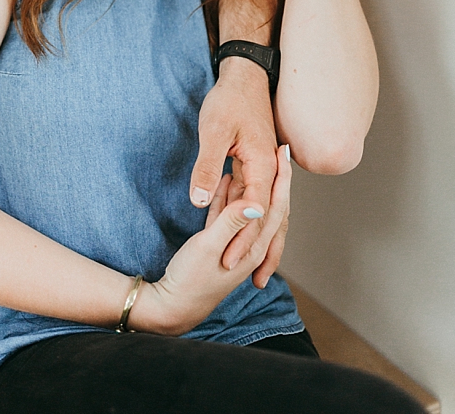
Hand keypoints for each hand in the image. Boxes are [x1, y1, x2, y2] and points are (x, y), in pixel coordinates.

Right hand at [138, 147, 291, 334]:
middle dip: (276, 176)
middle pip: (269, 203)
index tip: (284, 151)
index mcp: (255, 246)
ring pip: (248, 206)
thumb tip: (256, 202)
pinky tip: (226, 178)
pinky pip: (228, 214)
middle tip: (278, 147)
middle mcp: (250, 245)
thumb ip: (231, 223)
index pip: (276, 205)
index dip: (282, 176)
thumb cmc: (191, 279)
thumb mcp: (209, 247)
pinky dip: (230, 195)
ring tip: (258, 155)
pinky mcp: (217, 243)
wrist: (171, 306)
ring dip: (253, 183)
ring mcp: (235, 244)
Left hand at [189, 55, 278, 280]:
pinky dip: (257, 221)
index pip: (255, 210)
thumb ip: (207, 167)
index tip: (230, 262)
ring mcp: (266, 168)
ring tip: (258, 270)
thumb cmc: (228, 101)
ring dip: (265, 240)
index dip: (243, 238)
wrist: (245, 75)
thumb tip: (201, 199)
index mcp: (262, 164)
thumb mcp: (212, 132)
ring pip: (270, 212)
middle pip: (272, 217)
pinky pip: (260, 200)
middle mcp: (269, 169)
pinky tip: (244, 234)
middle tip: (256, 281)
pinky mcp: (258, 165)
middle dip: (263, 249)